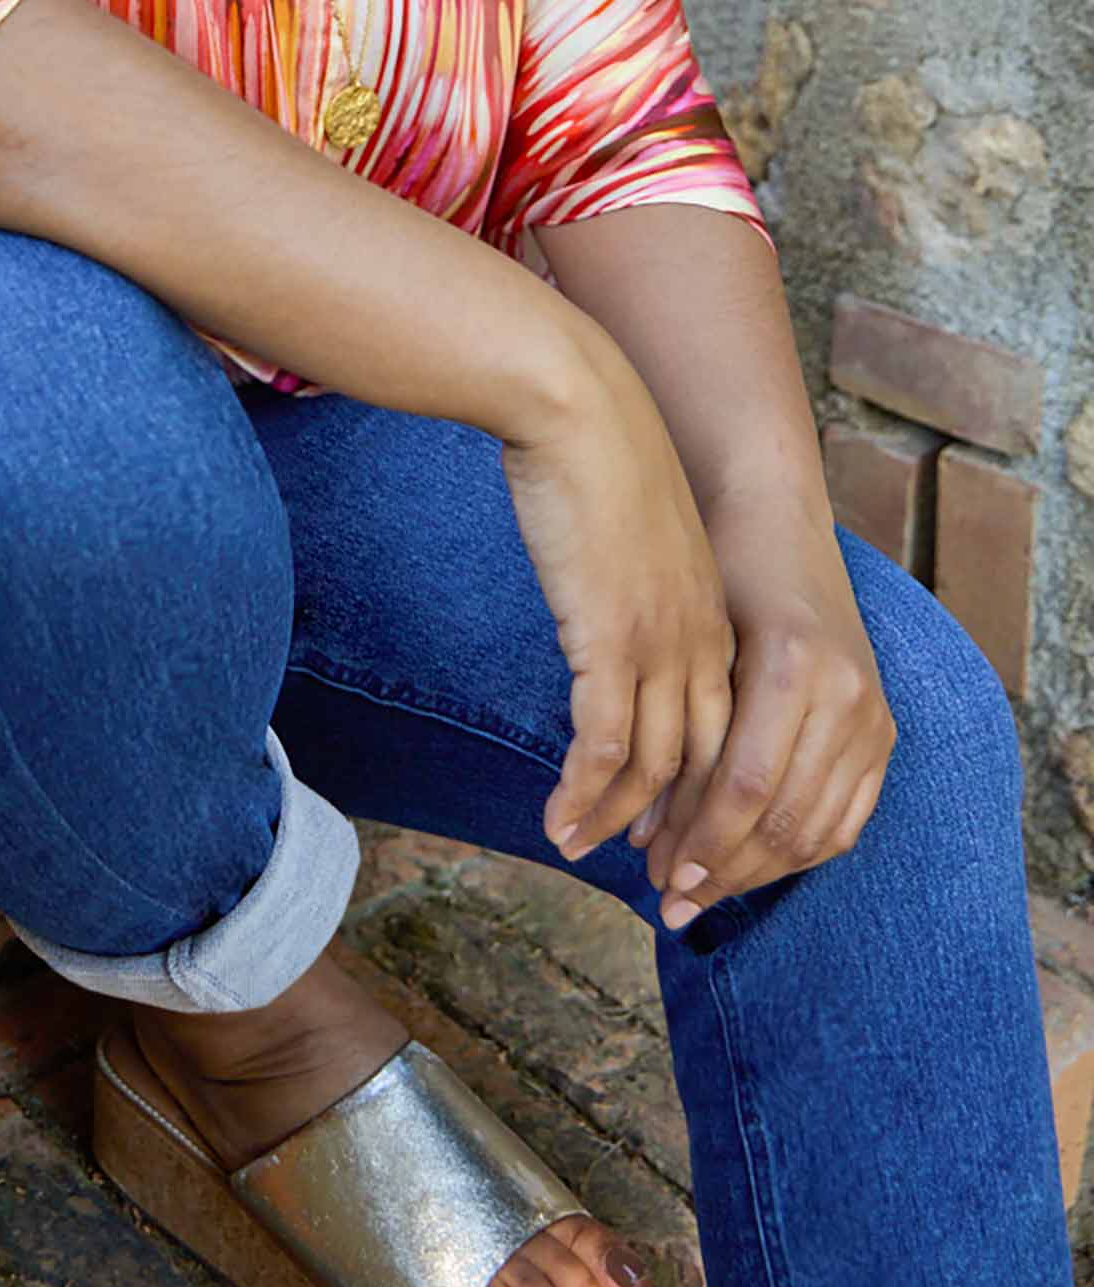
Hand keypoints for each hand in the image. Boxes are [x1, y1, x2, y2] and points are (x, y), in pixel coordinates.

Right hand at [498, 319, 737, 872]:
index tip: (677, 833)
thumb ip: (634, 586)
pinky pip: (604, 742)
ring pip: (658, 766)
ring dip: (620, 821)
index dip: (707, 793)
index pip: (729, 733)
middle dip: (687, 832)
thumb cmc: (592, 458)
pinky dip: (582, 791)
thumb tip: (608, 617)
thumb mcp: (632, 537)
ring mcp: (661, 641)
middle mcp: (702, 639)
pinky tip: (557, 820)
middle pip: (711, 765)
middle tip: (656, 880)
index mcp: (713, 617)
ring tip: (582, 853)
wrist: (577, 406)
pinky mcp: (610, 637)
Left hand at [627, 501, 895, 927]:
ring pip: (816, 828)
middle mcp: (843, 693)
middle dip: (722, 869)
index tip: (656, 879)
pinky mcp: (884, 730)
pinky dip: (798, 853)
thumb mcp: (692, 641)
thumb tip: (641, 827)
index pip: (744, 786)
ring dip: (756, 872)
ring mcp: (872, 714)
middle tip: (668, 901)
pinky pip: (847, 818)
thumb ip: (681, 729)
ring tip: (701, 895)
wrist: (773, 522)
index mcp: (789, 666)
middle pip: (782, 817)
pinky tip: (751, 869)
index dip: (701, 841)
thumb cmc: (710, 576)